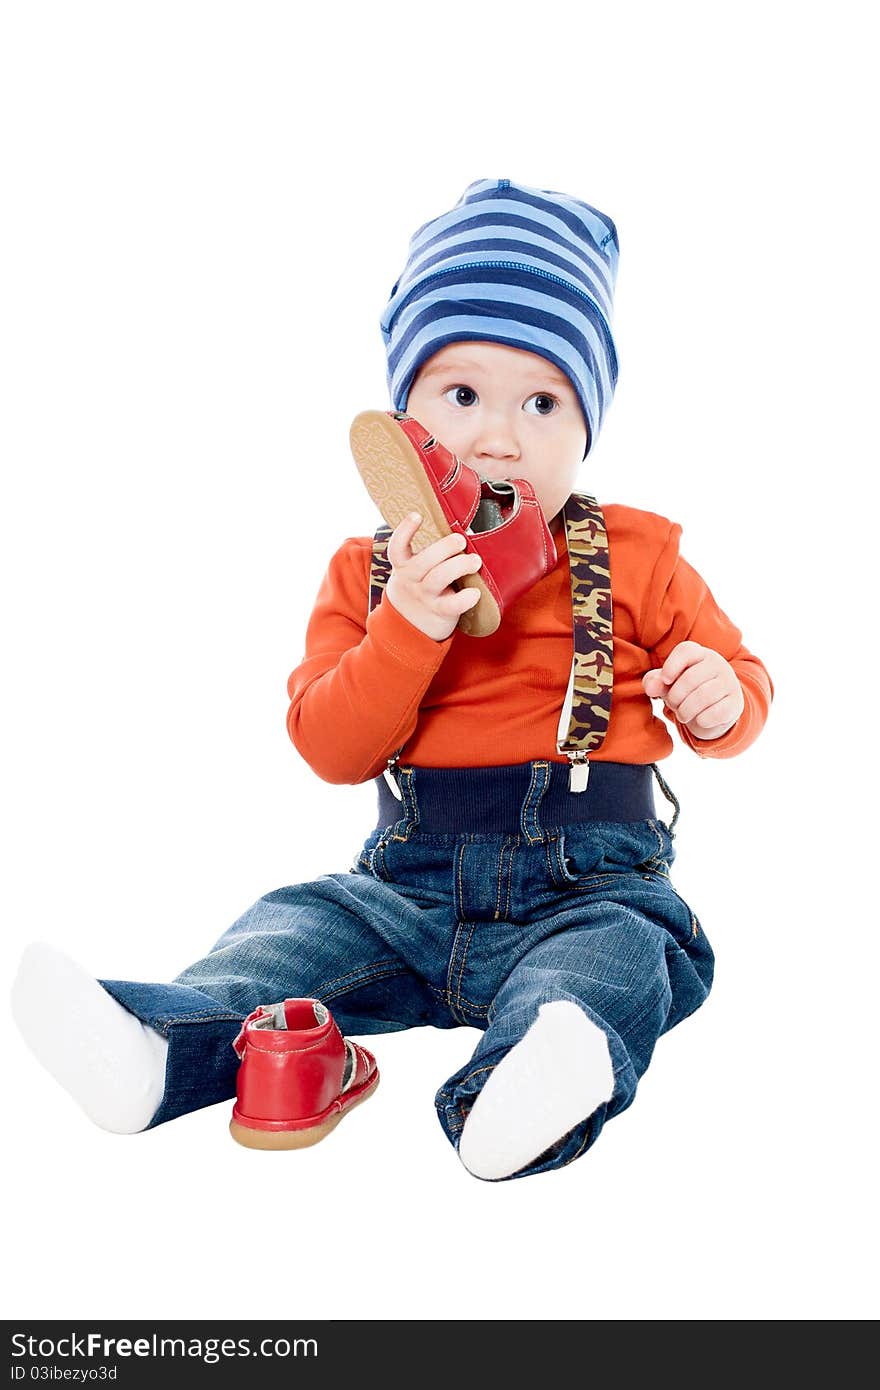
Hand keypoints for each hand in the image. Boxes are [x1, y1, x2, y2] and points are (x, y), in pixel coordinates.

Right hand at [385, 512, 482, 640]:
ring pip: (438, 578)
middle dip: (444, 547)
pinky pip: (451, 605)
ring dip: (459, 566)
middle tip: (460, 540)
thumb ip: (423, 556)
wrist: (408, 630)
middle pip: (423, 561)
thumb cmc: (417, 591)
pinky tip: (475, 592)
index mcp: (403, 567)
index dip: (404, 531)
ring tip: (475, 561)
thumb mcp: (410, 573)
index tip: (417, 515)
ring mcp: (424, 597)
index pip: (397, 547)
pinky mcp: (438, 612)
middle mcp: (411, 580)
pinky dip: (465, 598)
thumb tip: (450, 529)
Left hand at [642, 640, 743, 739]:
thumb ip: (655, 682)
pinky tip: (700, 719)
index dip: (671, 666)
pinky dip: (701, 720)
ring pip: (702, 697)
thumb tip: (650, 687)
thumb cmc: (686, 692)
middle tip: (673, 705)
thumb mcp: (668, 685)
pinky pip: (715, 713)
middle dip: (675, 697)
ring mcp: (729, 682)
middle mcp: (717, 664)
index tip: (666, 680)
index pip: (685, 651)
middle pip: (689, 679)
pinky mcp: (736, 702)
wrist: (715, 711)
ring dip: (685, 711)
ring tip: (683, 714)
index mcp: (699, 654)